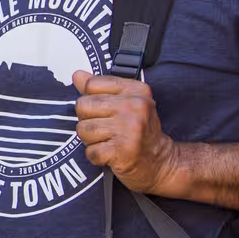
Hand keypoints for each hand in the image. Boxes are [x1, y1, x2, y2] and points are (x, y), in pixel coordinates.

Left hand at [72, 72, 176, 192]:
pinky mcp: (123, 151)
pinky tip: (110, 154)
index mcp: (135, 90)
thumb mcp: (125, 102)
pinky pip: (90, 151)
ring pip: (83, 129)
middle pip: (83, 106)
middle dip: (88, 120)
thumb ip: (100, 88)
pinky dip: (96, 156)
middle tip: (105, 129)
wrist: (160, 162)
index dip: (91, 100)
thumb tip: (77, 75)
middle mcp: (134, 106)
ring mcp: (129, 129)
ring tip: (108, 141)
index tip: (105, 110)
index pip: (91, 84)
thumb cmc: (140, 132)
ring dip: (91, 140)